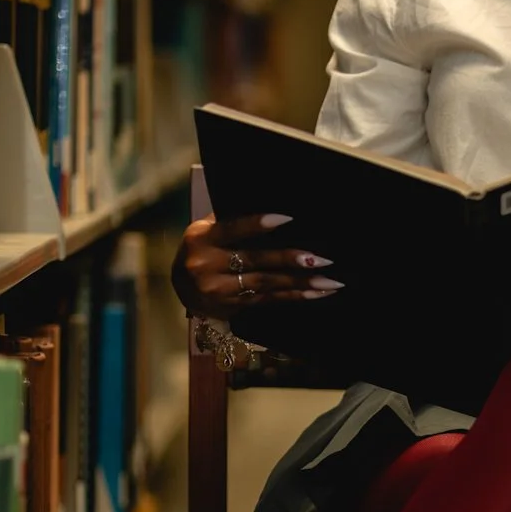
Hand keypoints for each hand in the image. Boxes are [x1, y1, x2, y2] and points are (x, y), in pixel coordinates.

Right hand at [171, 212, 343, 318]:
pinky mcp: (233, 307)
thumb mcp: (205, 230)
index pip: (232, 229)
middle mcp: (208, 266)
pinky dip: (295, 296)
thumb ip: (230, 220)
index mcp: (203, 238)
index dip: (258, 224)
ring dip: (300, 283)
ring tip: (329, 282)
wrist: (181, 290)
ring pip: (266, 285)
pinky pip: (268, 301)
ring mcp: (219, 290)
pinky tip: (316, 293)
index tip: (287, 218)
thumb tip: (270, 204)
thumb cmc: (202, 249)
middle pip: (255, 261)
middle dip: (289, 260)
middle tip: (320, 259)